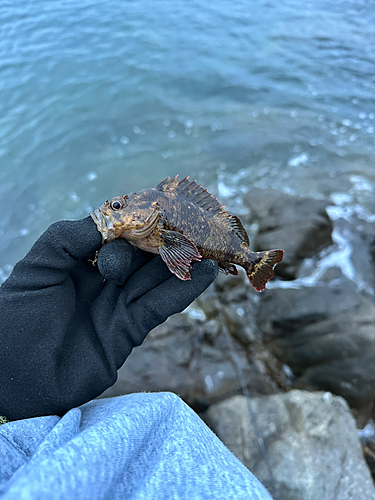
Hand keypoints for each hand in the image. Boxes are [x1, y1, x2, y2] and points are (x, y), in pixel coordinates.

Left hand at [0, 217, 217, 420]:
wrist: (13, 377)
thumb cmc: (16, 318)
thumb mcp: (38, 267)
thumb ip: (70, 237)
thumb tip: (111, 219)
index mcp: (81, 261)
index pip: (118, 235)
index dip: (141, 221)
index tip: (166, 205)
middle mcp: (104, 281)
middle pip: (143, 255)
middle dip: (168, 240)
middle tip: (198, 224)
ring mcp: (118, 306)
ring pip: (157, 279)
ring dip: (184, 263)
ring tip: (211, 246)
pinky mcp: (129, 332)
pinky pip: (161, 306)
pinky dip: (184, 291)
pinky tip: (205, 274)